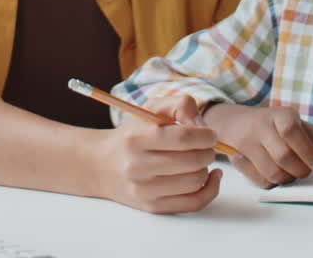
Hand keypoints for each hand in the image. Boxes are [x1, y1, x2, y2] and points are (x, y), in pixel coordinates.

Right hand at [92, 94, 221, 213]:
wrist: (102, 165)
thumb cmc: (133, 133)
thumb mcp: (151, 109)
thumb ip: (181, 105)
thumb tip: (203, 126)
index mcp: (136, 138)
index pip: (183, 138)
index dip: (205, 136)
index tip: (209, 134)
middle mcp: (137, 166)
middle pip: (192, 162)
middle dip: (208, 152)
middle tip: (206, 147)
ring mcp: (144, 190)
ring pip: (195, 182)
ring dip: (206, 169)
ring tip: (199, 159)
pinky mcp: (152, 207)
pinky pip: (193, 203)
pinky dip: (210, 190)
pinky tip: (210, 177)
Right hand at [202, 104, 312, 187]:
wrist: (237, 123)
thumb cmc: (275, 125)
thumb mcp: (298, 125)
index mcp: (280, 115)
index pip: (292, 132)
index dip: (308, 152)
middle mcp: (261, 126)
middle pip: (283, 156)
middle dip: (300, 170)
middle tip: (305, 171)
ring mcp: (247, 143)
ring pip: (272, 172)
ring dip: (287, 178)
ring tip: (290, 172)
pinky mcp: (237, 159)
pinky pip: (261, 181)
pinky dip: (273, 182)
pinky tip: (275, 172)